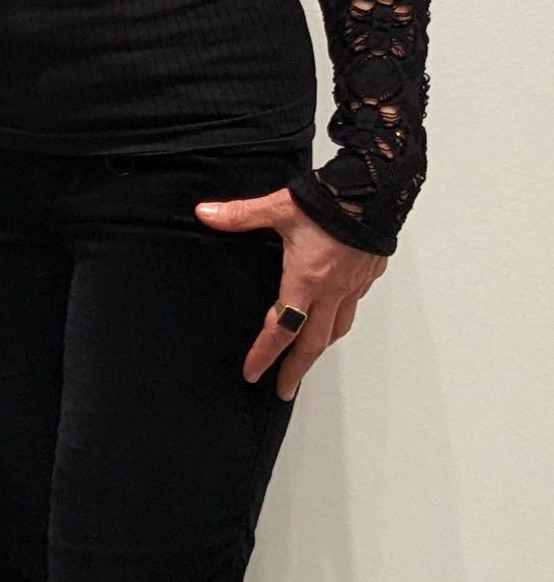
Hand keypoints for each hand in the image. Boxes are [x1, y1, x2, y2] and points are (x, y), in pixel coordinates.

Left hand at [193, 188, 388, 398]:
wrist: (377, 192)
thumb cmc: (331, 203)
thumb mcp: (279, 208)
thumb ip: (240, 215)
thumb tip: (205, 213)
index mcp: (305, 281)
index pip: (280, 330)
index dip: (264, 354)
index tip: (252, 373)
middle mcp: (330, 291)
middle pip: (312, 344)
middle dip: (296, 370)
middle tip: (285, 389)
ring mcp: (351, 287)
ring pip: (336, 329)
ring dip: (320, 349)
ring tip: (308, 360)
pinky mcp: (366, 277)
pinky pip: (351, 308)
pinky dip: (339, 321)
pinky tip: (333, 317)